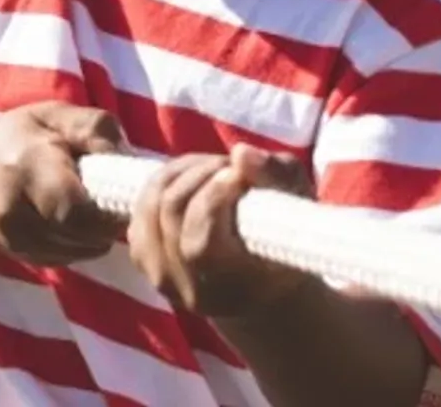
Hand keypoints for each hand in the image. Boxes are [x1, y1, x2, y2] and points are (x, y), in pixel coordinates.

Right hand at [0, 101, 124, 265]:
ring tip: (93, 209)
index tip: (122, 196)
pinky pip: (63, 259)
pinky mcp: (15, 255)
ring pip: (75, 252)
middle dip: (105, 225)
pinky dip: (77, 245)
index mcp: (26, 165)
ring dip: (94, 237)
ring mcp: (11, 238)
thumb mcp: (51, 115)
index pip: (75, 209)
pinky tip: (73, 222)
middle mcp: (13, 209)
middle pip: (79, 237)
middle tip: (114, 203)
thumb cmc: (15, 137)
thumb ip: (92, 127)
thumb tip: (125, 158)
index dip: (107, 212)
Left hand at [126, 144, 317, 317]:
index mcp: (229, 286)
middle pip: (172, 211)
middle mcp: (186, 287)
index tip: (238, 172)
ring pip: (151, 202)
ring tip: (214, 168)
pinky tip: (195, 180)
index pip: (201, 239)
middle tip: (230, 165)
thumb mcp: (299, 210)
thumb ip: (277, 178)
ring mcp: (158, 274)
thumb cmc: (287, 244)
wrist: (261, 286)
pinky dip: (166, 182)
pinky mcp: (141, 256)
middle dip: (201, 173)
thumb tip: (241, 153)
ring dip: (182, 172)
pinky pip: (140, 206)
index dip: (214, 195)